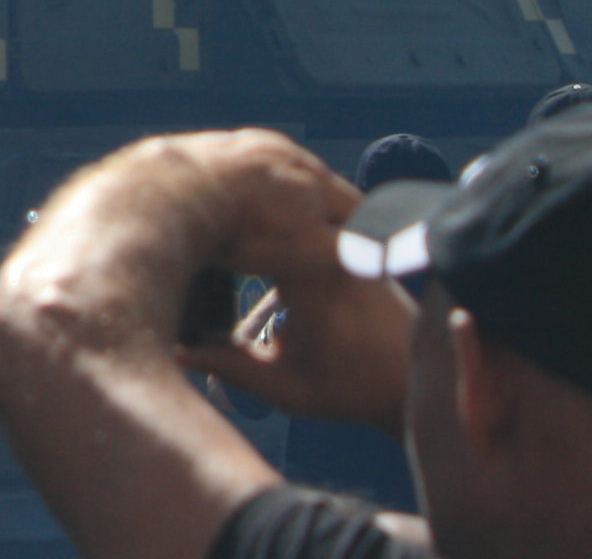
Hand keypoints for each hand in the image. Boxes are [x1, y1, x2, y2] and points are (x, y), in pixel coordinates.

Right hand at [174, 135, 403, 429]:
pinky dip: (288, 227)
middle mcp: (330, 251)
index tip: (183, 216)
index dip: (213, 218)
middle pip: (270, 212)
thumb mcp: (284, 386)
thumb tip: (177, 351)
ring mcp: (346, 246)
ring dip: (261, 216)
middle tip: (195, 203)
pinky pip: (315, 225)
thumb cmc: (350, 389)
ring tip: (222, 212)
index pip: (250, 230)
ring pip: (295, 215)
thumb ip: (230, 365)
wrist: (414, 386)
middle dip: (233, 209)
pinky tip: (262, 238)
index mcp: (310, 277)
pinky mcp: (355, 250)